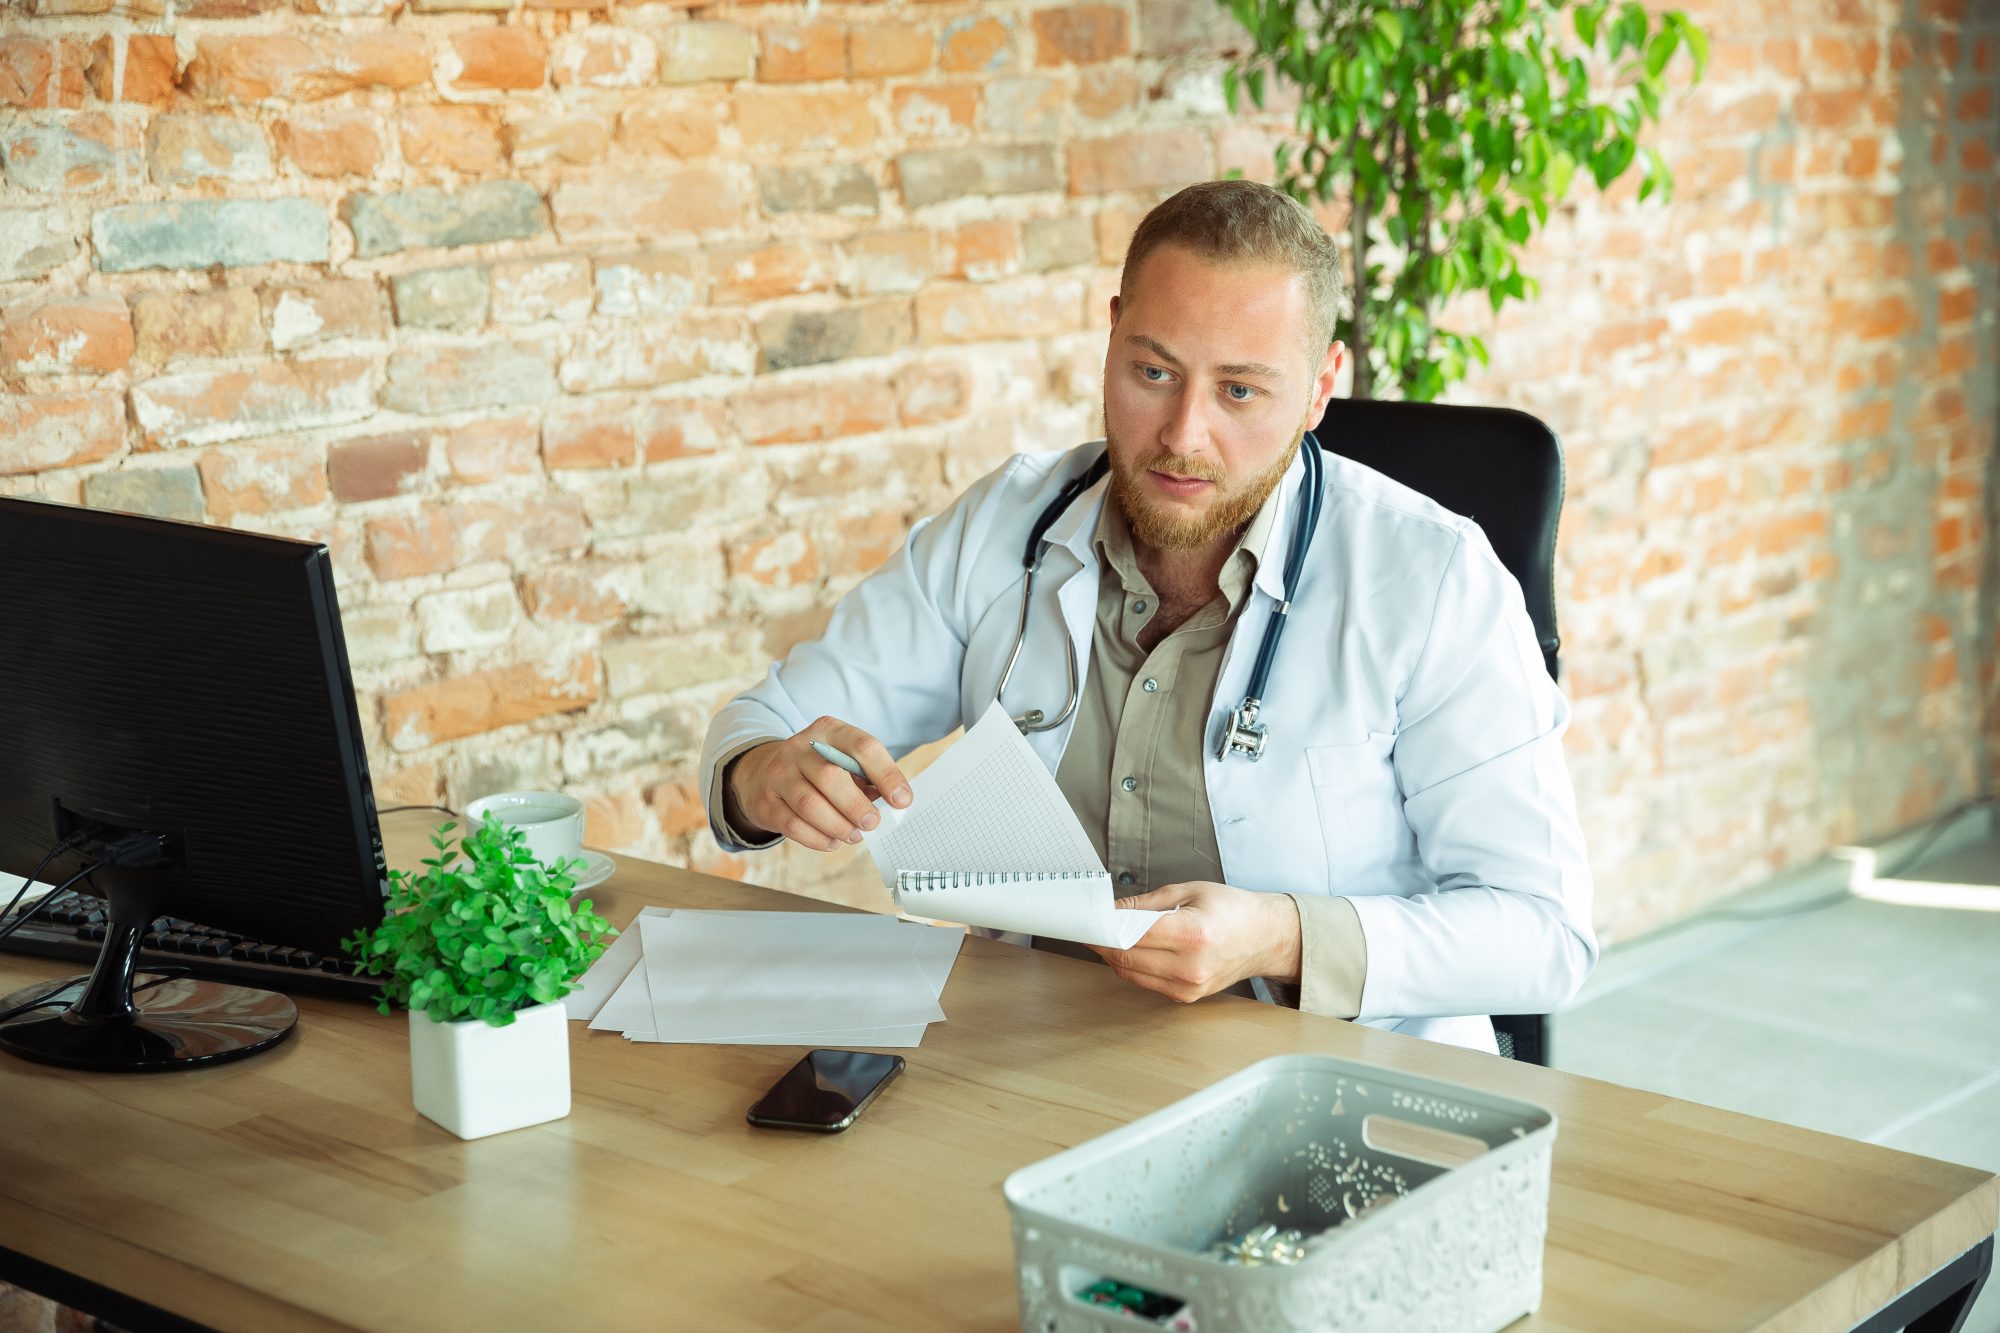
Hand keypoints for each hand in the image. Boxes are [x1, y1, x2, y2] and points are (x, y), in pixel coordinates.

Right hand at [725, 717, 912, 851]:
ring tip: (855, 835)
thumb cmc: (819, 771)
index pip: (862, 746)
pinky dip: (818, 839)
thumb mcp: (843, 762)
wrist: (764, 774)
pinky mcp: (766, 802)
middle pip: (830, 776)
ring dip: (838, 826)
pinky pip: (793, 825)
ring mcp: (778, 774)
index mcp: (828, 730)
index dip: (887, 774)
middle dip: (856, 805)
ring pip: (810, 804)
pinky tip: (833, 841)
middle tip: (873, 823)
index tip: (902, 800)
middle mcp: (799, 747)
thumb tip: (894, 804)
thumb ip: (867, 778)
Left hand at [1088, 882, 1301, 1003]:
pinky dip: (1133, 966)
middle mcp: (1191, 966)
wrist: (1265, 938)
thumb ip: (1146, 903)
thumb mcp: (1189, 891)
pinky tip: (1133, 949)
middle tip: (1091, 925)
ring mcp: (1189, 986)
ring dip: (1114, 955)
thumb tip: (1111, 909)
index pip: (1132, 934)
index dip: (1104, 926)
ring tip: (1109, 935)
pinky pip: (1146, 982)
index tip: (1088, 919)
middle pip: (1126, 957)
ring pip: (1131, 973)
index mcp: (1193, 934)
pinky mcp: (1187, 997)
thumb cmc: (1232, 910)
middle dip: (1103, 941)